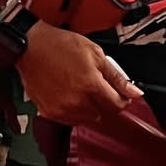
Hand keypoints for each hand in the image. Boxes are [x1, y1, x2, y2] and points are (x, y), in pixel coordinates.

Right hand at [16, 23, 140, 123]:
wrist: (30, 47)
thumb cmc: (60, 45)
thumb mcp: (95, 54)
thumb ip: (116, 76)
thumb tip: (135, 92)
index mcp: (91, 85)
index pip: (117, 105)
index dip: (121, 99)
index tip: (119, 94)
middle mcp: (77, 101)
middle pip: (103, 112)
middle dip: (104, 101)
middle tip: (94, 85)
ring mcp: (62, 109)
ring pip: (87, 118)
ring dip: (89, 107)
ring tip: (79, 88)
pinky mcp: (50, 113)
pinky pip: (70, 120)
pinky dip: (73, 111)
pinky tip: (68, 94)